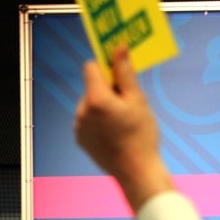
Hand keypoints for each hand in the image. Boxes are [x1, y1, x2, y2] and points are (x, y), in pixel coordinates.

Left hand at [74, 46, 173, 211]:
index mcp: (96, 98)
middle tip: (128, 105)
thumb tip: (119, 48)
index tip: (120, 74)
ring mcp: (79, 126)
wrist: (135, 171)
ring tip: (122, 122)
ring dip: (103, 106)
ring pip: (90, 103)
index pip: (91, 67)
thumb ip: (125, 73)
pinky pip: (87, 120)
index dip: (106, 67)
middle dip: (108, 90)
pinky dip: (98, 121)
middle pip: (92, 87)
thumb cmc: (141, 135)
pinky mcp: (80, 138)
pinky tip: (114, 133)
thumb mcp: (137, 100)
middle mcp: (82, 111)